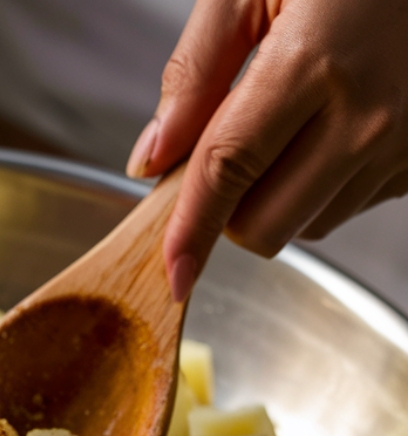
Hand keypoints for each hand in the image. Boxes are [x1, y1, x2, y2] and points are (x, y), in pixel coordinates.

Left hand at [126, 0, 407, 301]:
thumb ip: (195, 73)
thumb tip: (152, 159)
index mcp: (316, 64)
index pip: (226, 175)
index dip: (190, 231)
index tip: (174, 273)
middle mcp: (370, 115)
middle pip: (263, 226)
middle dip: (230, 207)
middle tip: (232, 151)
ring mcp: (405, 143)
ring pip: (307, 225)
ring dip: (280, 196)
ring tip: (295, 122)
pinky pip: (352, 206)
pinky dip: (326, 185)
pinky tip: (335, 125)